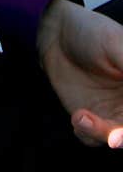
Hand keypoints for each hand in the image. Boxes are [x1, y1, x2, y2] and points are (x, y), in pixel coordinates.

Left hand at [37, 0, 122, 148]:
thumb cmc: (92, 32)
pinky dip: (87, 134)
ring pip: (117, 139)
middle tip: (115, 138)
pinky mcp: (91, 118)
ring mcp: (113, 113)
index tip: (122, 126)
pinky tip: (78, 117)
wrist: (56, 34)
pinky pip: (93, 139)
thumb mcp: (116, 44)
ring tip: (81, 117)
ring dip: (102, 134)